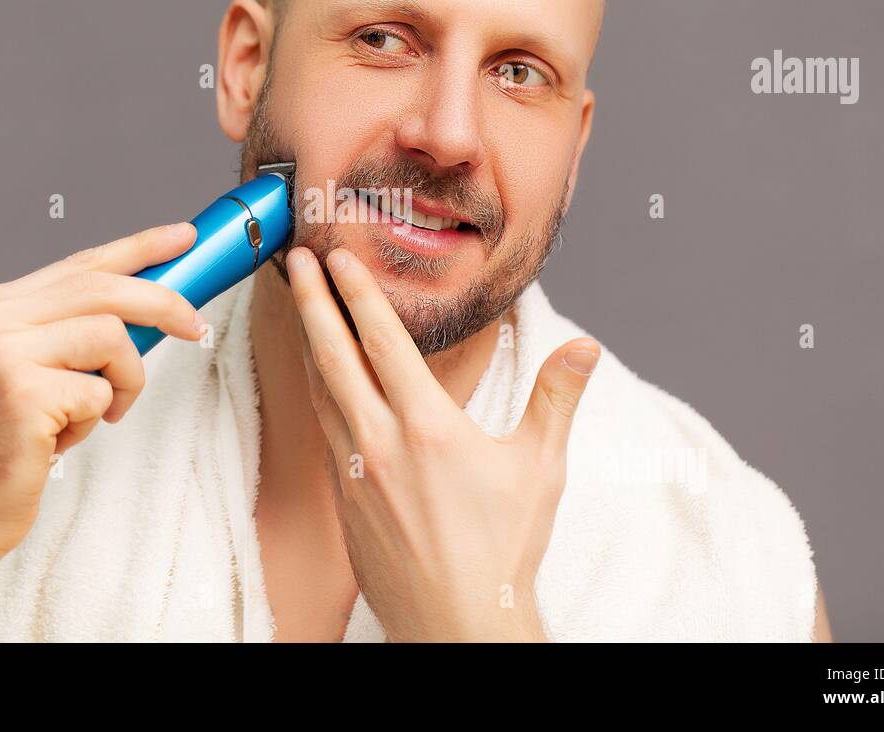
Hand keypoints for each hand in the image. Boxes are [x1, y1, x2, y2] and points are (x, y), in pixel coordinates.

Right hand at [0, 222, 205, 560]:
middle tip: (196, 328)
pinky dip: (97, 419)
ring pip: (113, 337)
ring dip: (126, 382)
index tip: (184, 237)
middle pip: (107, 288)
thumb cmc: (13, 441)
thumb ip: (78, 331)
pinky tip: (62, 438)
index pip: (84, 263)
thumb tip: (154, 307)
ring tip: (101, 412)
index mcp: (2, 305)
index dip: (141, 247)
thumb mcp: (40, 369)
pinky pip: (101, 392)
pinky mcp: (23, 391)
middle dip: (165, 305)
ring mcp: (6, 352)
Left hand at [286, 245, 599, 642]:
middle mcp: (379, 443)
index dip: (358, 294)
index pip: (383, 342)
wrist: (455, 625)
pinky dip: (320, 394)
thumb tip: (585, 348)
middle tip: (299, 259)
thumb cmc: (501, 551)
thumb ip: (556, 398)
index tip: (339, 257)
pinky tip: (324, 385)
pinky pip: (325, 432)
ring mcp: (353, 473)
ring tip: (304, 309)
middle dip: (315, 302)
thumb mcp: (538, 468)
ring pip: (321, 393)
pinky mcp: (343, 501)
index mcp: (427, 427)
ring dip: (311, 344)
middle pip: (333, 356)